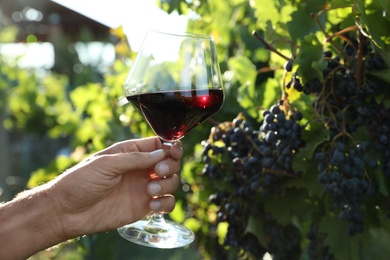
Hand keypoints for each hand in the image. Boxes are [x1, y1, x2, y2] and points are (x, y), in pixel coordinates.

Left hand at [48, 136, 181, 239]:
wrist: (66, 212)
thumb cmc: (80, 181)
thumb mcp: (105, 163)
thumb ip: (134, 158)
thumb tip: (161, 153)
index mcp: (131, 153)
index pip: (159, 145)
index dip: (171, 146)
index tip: (173, 152)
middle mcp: (140, 169)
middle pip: (170, 162)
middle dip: (170, 165)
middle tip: (158, 171)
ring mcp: (143, 188)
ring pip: (171, 182)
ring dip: (167, 185)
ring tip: (149, 191)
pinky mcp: (144, 207)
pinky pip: (166, 203)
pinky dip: (166, 204)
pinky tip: (152, 207)